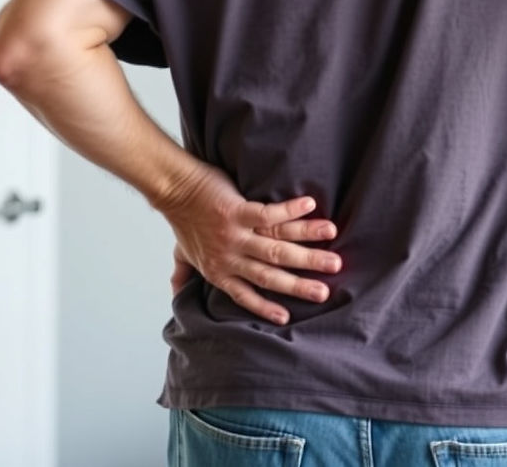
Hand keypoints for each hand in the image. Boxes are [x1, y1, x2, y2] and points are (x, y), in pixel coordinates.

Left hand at [161, 161, 341, 324]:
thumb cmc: (182, 221)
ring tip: (331, 252)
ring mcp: (235, 235)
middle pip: (271, 275)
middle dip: (300, 284)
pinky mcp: (237, 211)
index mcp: (219, 271)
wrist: (175, 189)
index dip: (266, 307)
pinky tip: (311, 206)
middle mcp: (230, 257)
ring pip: (276, 248)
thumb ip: (183, 275)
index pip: (246, 295)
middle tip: (325, 290)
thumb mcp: (181, 254)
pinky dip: (291, 211)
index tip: (289, 317)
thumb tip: (176, 295)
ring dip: (306, 250)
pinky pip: (269, 215)